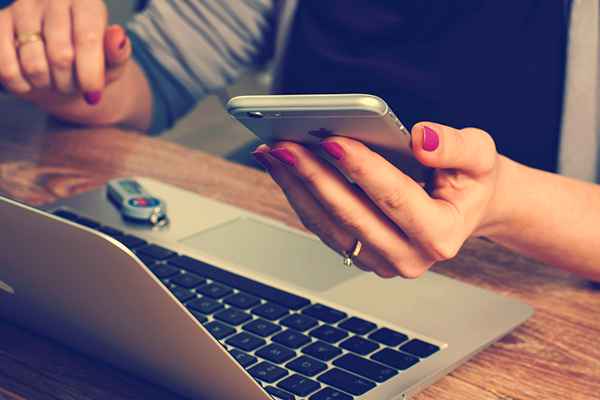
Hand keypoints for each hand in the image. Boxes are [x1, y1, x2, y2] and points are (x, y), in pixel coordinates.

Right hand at [0, 0, 130, 105]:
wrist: (60, 67)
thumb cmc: (90, 63)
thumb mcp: (112, 62)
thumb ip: (118, 53)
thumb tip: (117, 35)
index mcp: (86, 1)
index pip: (87, 40)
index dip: (90, 73)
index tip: (93, 95)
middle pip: (61, 56)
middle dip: (69, 83)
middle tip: (72, 85)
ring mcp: (23, 8)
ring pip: (34, 64)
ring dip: (47, 85)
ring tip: (54, 81)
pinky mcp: (0, 23)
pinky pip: (6, 66)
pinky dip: (20, 84)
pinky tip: (30, 82)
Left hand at [253, 123, 501, 277]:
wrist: (464, 207)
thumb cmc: (470, 181)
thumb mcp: (480, 156)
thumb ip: (456, 146)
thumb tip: (421, 139)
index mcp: (442, 235)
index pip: (395, 199)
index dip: (362, 169)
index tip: (333, 141)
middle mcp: (409, 257)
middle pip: (352, 215)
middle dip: (315, 177)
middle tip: (286, 145)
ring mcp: (381, 261)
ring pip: (328, 225)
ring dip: (297, 187)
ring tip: (274, 152)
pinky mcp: (360, 254)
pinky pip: (322, 227)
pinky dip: (299, 195)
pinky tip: (283, 168)